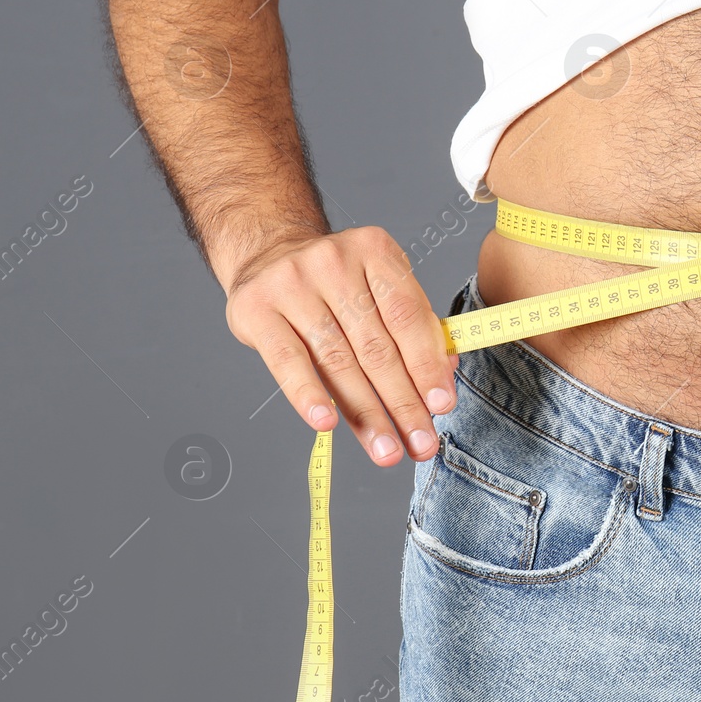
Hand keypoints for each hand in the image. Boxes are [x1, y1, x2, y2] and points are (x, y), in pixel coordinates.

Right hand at [224, 226, 457, 465]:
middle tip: (421, 443)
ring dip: (366, 414)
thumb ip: (414, 325)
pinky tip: (326, 424)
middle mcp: (334, 263)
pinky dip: (308, 395)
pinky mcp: (256, 309)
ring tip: (386, 450)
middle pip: (376, 347)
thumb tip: (444, 376)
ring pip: (338, 362)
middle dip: (403, 403)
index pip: (408, 318)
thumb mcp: (380, 286)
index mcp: (375, 251)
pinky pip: (287, 361)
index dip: (427, 366)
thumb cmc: (337, 282)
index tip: (442, 406)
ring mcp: (292, 284)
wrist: (269, 253)